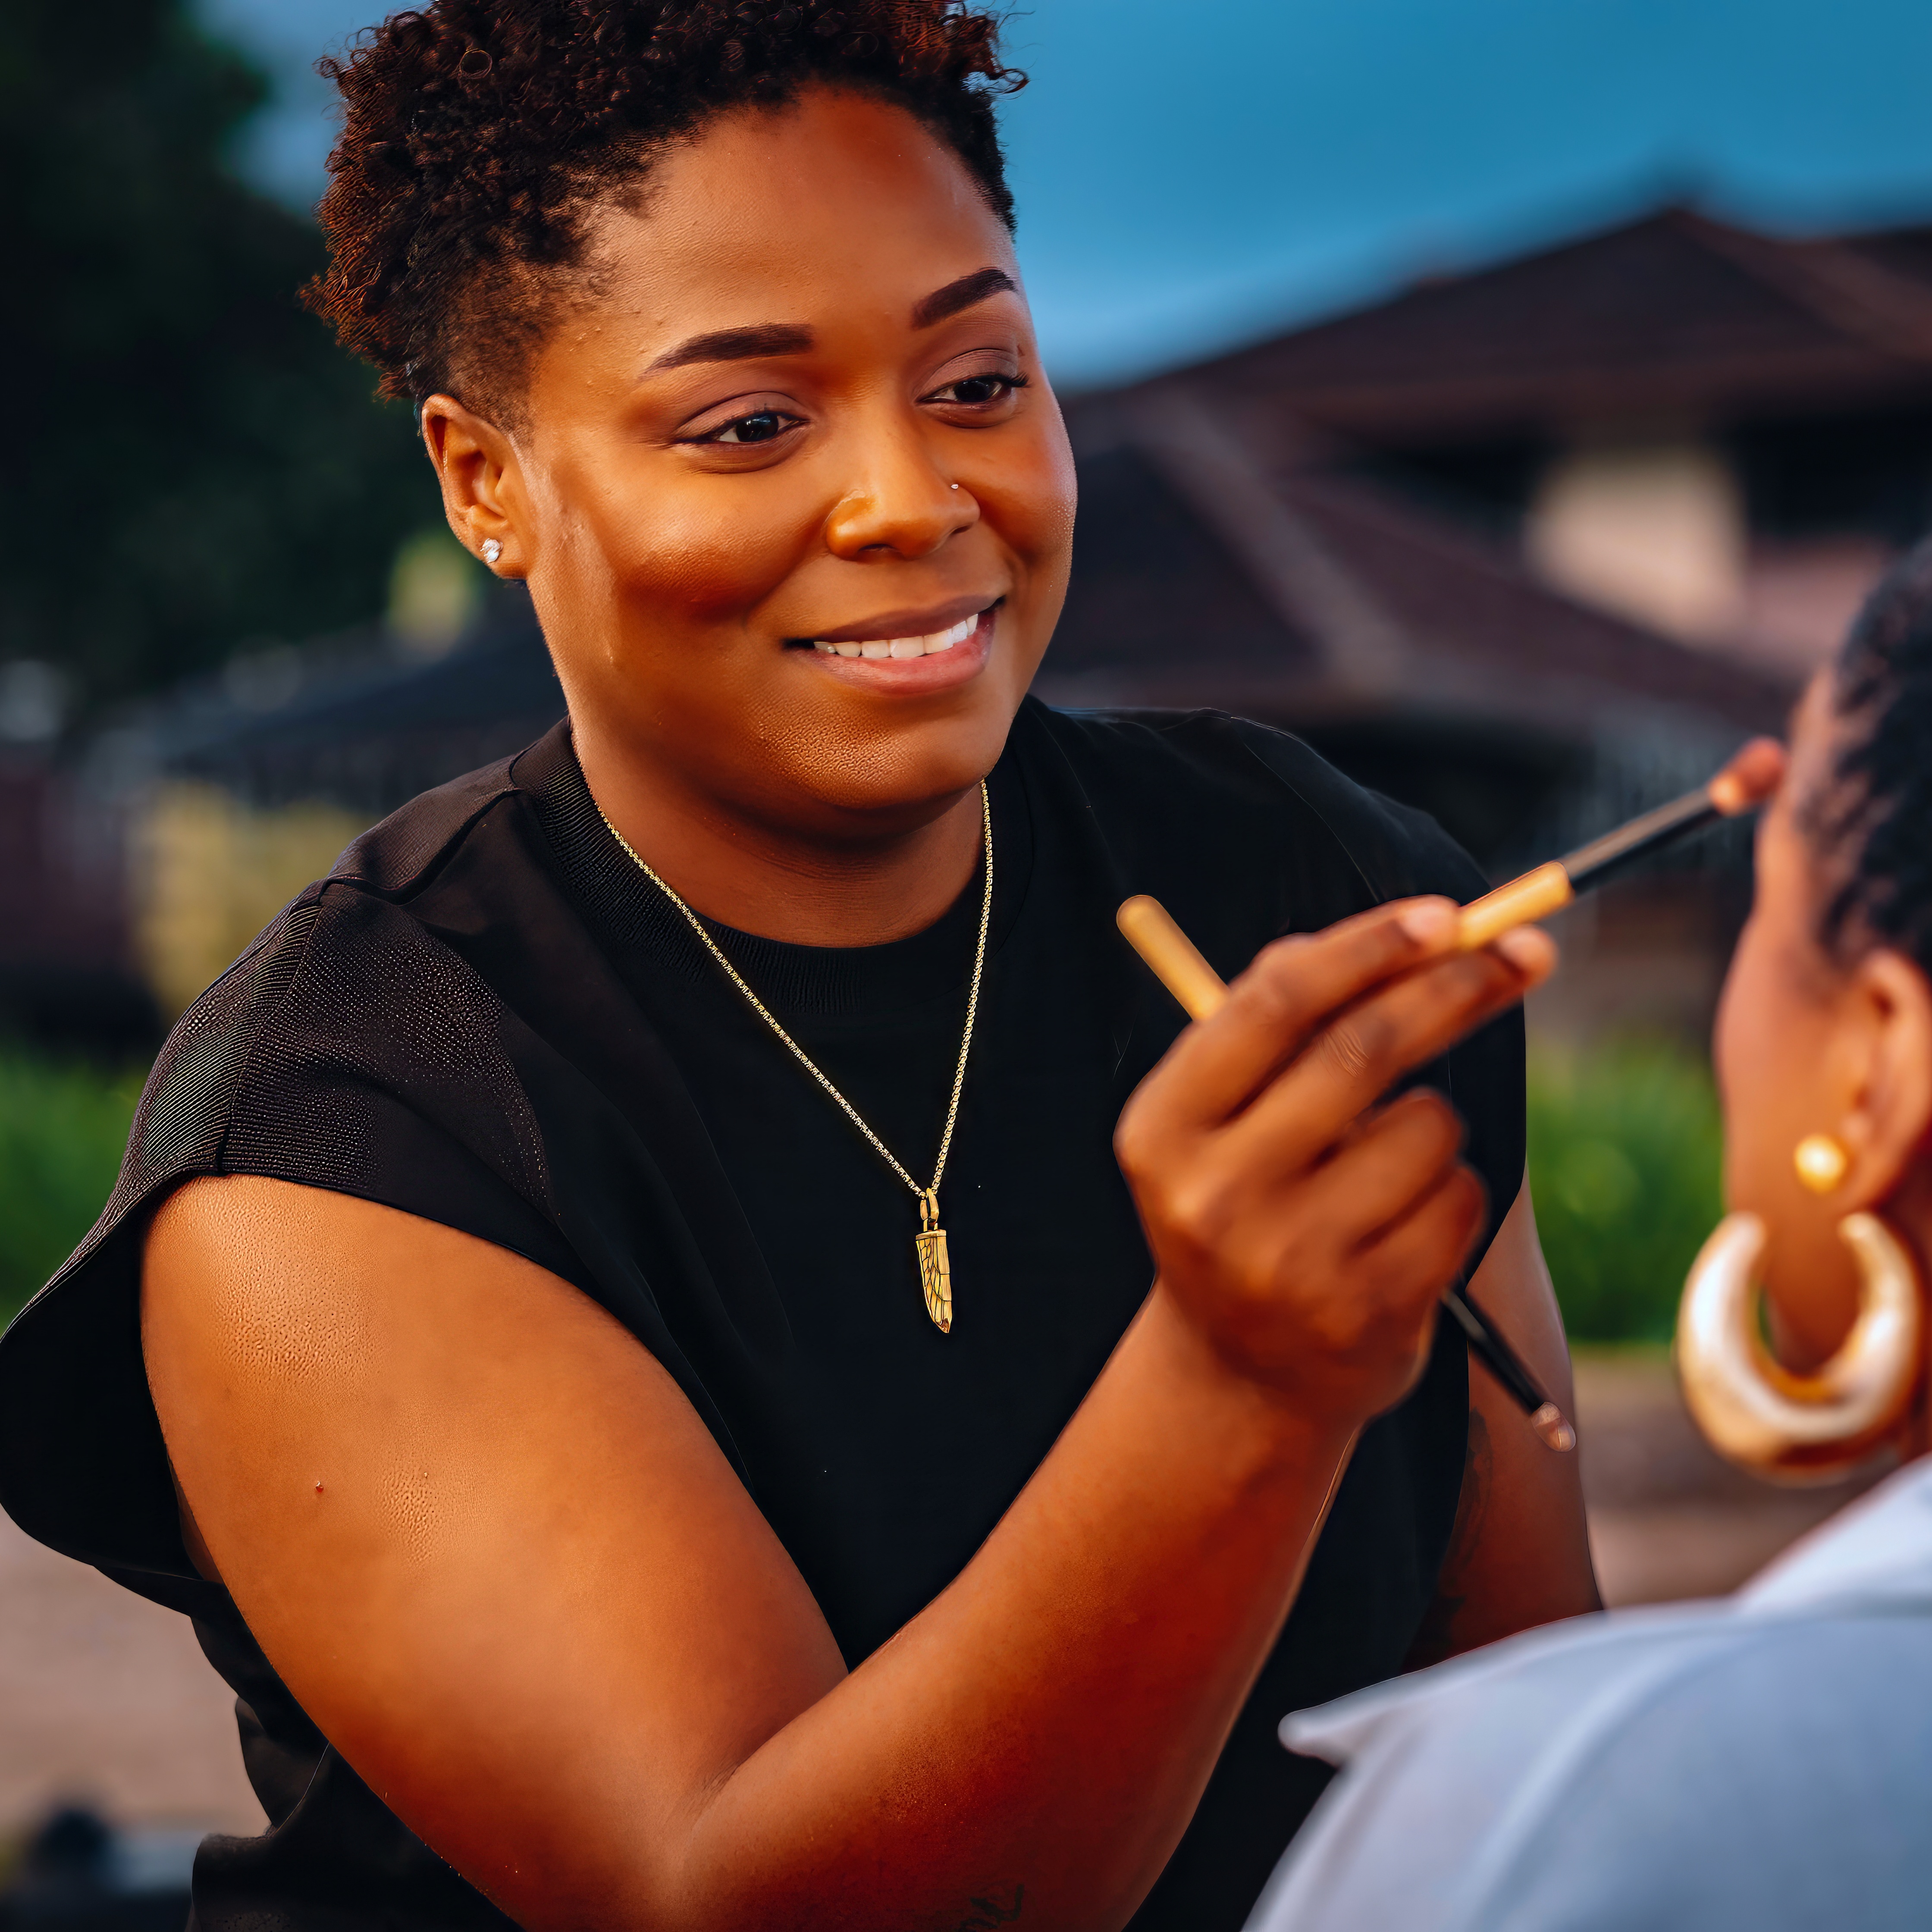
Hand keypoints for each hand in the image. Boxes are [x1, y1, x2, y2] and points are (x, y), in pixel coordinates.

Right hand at [1116, 900, 1553, 1427]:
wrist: (1239, 1375)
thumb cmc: (1245, 1199)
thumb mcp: (1220, 1116)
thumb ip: (1282, 1020)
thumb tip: (1403, 932)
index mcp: (1165, 1126)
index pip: (1277, 1003)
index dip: (1368, 947)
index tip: (1444, 915)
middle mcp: (1216, 1193)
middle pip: (1363, 1049)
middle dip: (1456, 987)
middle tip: (1525, 950)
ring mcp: (1291, 1259)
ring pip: (1427, 1127)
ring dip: (1434, 1122)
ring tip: (1383, 1168)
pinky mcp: (1367, 1310)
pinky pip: (1461, 1199)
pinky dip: (1454, 1191)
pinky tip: (1401, 1225)